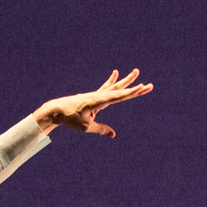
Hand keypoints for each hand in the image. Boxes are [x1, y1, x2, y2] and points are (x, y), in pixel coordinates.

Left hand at [34, 67, 150, 136]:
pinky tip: (115, 73)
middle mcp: (99, 95)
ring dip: (126, 80)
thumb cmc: (71, 118)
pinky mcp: (93, 96)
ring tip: (136, 72)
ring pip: (115, 86)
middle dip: (135, 88)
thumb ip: (100, 129)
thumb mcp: (86, 127)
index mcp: (99, 101)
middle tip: (149, 84)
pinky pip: (105, 87)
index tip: (143, 88)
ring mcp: (96, 94)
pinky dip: (111, 81)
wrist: (57, 109)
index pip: (119, 96)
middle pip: (121, 90)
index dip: (132, 92)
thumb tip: (113, 135)